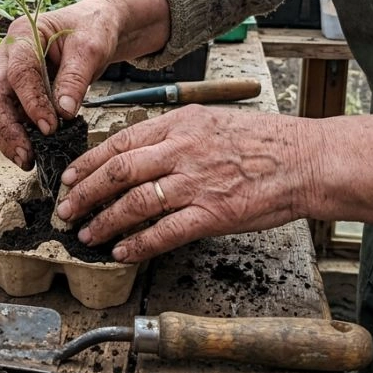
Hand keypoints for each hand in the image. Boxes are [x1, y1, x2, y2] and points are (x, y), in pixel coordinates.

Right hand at [0, 0, 171, 168]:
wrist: (96, 25)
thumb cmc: (92, 28)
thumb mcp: (90, 48)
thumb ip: (75, 78)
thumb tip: (63, 112)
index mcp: (23, 34)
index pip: (19, 72)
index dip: (31, 102)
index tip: (49, 127)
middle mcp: (9, 55)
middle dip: (8, 128)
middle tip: (26, 154)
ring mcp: (9, 73)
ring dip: (8, 136)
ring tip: (26, 160)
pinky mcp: (18, 90)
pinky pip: (9, 115)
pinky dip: (16, 135)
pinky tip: (29, 152)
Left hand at [55, 105, 311, 261]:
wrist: (306, 160)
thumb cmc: (265, 142)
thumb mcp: (212, 121)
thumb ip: (175, 136)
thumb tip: (140, 153)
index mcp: (180, 123)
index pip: (119, 142)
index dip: (88, 163)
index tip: (68, 177)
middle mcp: (182, 149)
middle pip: (118, 171)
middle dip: (83, 193)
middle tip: (65, 209)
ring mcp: (196, 182)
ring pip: (134, 203)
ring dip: (104, 221)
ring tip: (87, 234)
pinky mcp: (212, 213)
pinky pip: (165, 231)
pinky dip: (138, 243)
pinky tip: (122, 250)